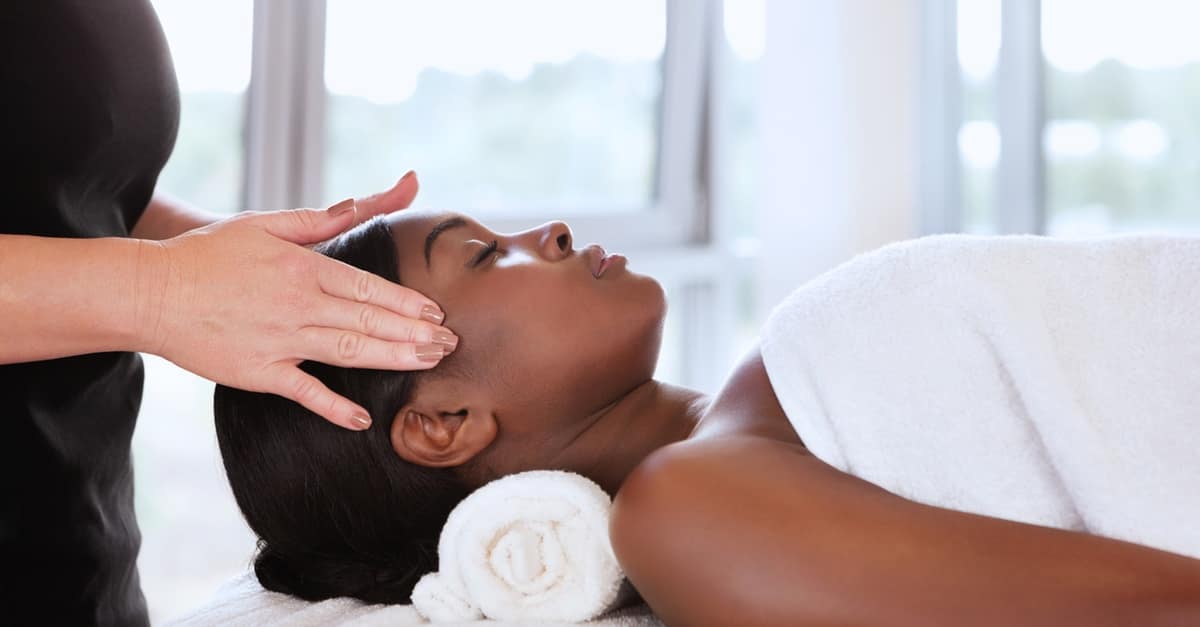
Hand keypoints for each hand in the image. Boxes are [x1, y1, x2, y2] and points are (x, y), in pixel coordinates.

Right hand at [141, 172, 454, 429]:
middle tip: (451, 344)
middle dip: (415, 333)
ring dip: (392, 359)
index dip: (407, 303)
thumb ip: (320, 219)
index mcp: (303, 268)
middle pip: (368, 321)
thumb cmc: (209, 254)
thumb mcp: (266, 224)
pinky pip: (302, 393)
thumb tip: (362, 201)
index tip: (437, 313)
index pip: (368, 288)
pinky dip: (332, 407)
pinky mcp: (257, 372)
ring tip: (428, 363)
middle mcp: (297, 304)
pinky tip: (360, 420)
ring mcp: (279, 341)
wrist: (151, 292)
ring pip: (347, 352)